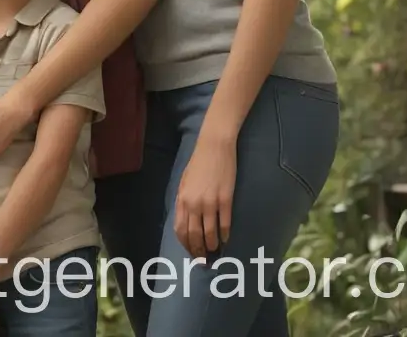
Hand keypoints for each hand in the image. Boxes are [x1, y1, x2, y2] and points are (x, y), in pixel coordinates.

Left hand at [174, 133, 236, 259]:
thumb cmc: (198, 163)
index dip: (186, 245)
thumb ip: (184, 201)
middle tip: (204, 260)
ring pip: (209, 234)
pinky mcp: (225, 200)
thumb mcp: (184, 182)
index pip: (180, 230)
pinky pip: (224, 224)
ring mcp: (210, 202)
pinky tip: (225, 240)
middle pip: (194, 235)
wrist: (214, 146)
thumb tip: (186, 220)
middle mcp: (194, 204)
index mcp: (182, 199)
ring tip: (215, 251)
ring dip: (212, 246)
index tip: (191, 253)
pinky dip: (225, 235)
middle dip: (198, 251)